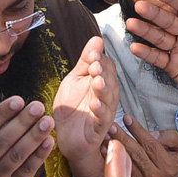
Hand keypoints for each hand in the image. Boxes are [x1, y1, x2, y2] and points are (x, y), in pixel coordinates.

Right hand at [0, 93, 53, 176]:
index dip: (2, 114)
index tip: (18, 100)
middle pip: (3, 141)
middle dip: (22, 122)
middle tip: (38, 106)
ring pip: (16, 155)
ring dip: (34, 138)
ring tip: (48, 121)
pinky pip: (27, 171)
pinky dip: (39, 156)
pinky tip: (49, 141)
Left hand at [53, 36, 118, 170]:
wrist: (67, 137)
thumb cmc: (73, 108)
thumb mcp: (75, 80)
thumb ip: (85, 61)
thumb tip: (97, 39)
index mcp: (101, 82)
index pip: (106, 67)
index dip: (100, 60)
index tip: (93, 54)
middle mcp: (106, 96)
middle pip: (110, 81)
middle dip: (103, 73)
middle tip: (95, 66)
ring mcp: (104, 112)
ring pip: (109, 99)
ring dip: (103, 90)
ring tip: (97, 82)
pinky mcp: (99, 128)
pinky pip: (102, 119)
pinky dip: (100, 111)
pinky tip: (95, 103)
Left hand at [108, 117, 177, 176]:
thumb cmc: (175, 163)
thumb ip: (170, 137)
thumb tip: (152, 134)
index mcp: (169, 167)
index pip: (151, 145)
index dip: (138, 130)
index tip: (127, 118)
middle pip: (136, 154)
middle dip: (122, 138)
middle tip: (111, 125)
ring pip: (127, 163)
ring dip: (113, 148)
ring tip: (105, 135)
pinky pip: (121, 172)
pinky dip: (111, 159)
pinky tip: (104, 148)